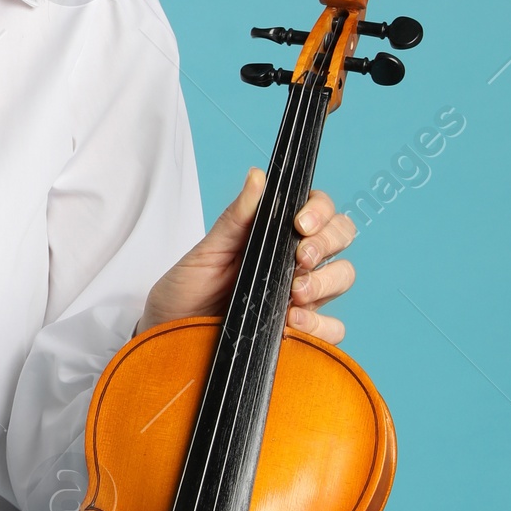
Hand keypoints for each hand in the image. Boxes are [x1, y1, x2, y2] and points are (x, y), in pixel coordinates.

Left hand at [138, 171, 355, 342]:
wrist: (169, 334)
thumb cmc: (186, 290)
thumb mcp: (206, 251)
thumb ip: (236, 218)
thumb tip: (257, 176)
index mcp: (275, 234)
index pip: (318, 210)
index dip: (319, 211)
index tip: (300, 222)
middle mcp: (294, 262)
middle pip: (339, 238)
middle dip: (326, 242)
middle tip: (300, 257)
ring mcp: (300, 296)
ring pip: (342, 277)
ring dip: (326, 281)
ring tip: (295, 292)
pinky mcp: (299, 332)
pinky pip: (332, 328)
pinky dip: (321, 325)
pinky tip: (292, 322)